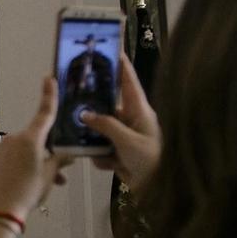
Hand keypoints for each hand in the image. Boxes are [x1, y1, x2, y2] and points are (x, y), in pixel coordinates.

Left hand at [0, 76, 74, 237]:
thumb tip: (67, 155)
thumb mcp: (49, 175)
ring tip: (50, 184)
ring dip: (38, 162)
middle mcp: (14, 138)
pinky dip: (25, 166)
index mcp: (30, 138)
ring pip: (27, 151)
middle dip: (49, 152)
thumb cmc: (28, 190)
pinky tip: (32, 184)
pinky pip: (15, 158)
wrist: (0, 209)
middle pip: (37, 138)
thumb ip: (59, 161)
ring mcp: (2, 148)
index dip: (49, 95)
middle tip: (61, 172)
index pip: (44, 112)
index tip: (48, 78)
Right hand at [84, 51, 160, 193]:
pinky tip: (107, 164)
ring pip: (102, 130)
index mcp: (140, 111)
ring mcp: (127, 137)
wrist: (162, 190)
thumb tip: (85, 115)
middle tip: (74, 101)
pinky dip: (102, 156)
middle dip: (93, 108)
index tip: (111, 47)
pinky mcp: (121, 153)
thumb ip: (105, 126)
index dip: (121, 64)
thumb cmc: (151, 159)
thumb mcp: (128, 141)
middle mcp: (132, 120)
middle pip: (108, 106)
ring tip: (83, 142)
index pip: (129, 82)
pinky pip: (103, 149)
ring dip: (95, 139)